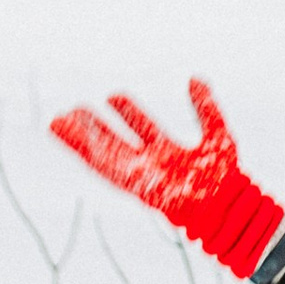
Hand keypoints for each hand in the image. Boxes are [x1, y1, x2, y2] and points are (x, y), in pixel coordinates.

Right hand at [49, 77, 284, 277]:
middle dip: (95, 127)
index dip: (128, 112)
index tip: (113, 96)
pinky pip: (107, 169)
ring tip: (57, 123)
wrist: (226, 204)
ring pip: (104, 155)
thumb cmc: (227, 178)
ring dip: (80, 141)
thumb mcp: (217, 134)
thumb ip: (206, 108)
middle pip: (116, 142)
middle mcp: (151, 164)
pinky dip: (89, 154)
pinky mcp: (135, 186)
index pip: (143, 128)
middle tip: (73, 110)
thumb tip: (195, 79)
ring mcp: (141, 175)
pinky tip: (71, 140)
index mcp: (169, 153)